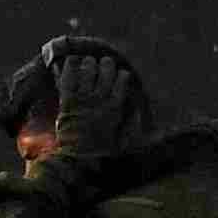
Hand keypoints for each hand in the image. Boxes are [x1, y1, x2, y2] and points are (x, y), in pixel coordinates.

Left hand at [35, 35, 152, 157]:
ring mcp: (83, 99)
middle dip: (107, 64)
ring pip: (88, 70)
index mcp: (115, 108)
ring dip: (89, 63)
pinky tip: (72, 60)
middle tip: (105, 63)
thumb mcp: (121, 138)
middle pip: (106, 71)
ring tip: (88, 62)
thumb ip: (131, 127)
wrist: (77, 157)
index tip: (122, 74)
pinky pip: (69, 77)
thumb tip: (149, 127)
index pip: (122, 81)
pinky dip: (70, 66)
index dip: (122, 75)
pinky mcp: (67, 100)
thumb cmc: (101, 150)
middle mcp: (101, 100)